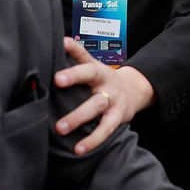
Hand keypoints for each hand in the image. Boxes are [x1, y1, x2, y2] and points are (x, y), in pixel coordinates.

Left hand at [54, 37, 154, 154]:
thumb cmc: (102, 79)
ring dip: (79, 118)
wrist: (134, 91)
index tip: (59, 51)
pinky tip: (79, 149)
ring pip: (97, 107)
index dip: (73, 53)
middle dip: (75, 78)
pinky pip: (105, 129)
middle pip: (92, 77)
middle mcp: (106, 81)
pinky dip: (93, 140)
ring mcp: (113, 100)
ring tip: (61, 129)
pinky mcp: (117, 117)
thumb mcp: (93, 64)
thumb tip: (59, 40)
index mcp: (97, 69)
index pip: (85, 59)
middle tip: (55, 82)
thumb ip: (77, 53)